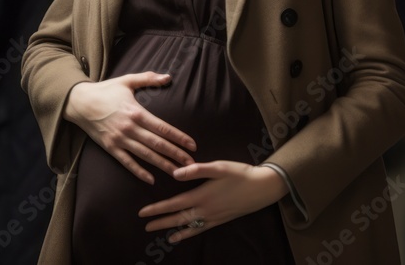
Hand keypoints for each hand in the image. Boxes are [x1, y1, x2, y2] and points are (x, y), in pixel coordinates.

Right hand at [64, 72, 196, 184]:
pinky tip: (151, 179)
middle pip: (157, 145)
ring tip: (178, 173)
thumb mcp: (127, 81)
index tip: (192, 145)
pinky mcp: (110, 148)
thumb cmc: (105, 90)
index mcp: (137, 113)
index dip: (179, 137)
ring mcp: (120, 140)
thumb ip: (148, 78)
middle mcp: (130, 128)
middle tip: (191, 164)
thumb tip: (168, 76)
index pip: (163, 128)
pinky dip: (139, 172)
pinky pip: (127, 163)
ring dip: (162, 165)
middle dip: (176, 155)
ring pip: (146, 156)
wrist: (79, 102)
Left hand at [138, 161, 287, 242]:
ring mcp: (213, 217)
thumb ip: (197, 170)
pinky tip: (180, 236)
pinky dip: (188, 234)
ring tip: (158, 233)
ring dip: (171, 229)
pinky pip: (200, 229)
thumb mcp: (219, 167)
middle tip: (145, 226)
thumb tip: (175, 173)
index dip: (158, 209)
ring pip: (187, 226)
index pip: (174, 204)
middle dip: (160, 221)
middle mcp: (205, 210)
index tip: (142, 213)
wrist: (262, 188)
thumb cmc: (240, 174)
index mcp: (202, 196)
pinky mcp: (220, 220)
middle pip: (178, 218)